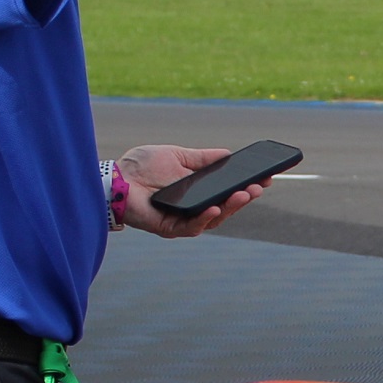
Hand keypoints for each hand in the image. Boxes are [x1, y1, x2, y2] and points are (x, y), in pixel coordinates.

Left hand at [115, 143, 261, 237]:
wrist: (116, 177)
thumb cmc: (143, 166)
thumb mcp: (178, 155)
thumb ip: (202, 158)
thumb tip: (228, 154)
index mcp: (198, 191)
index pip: (228, 192)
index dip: (247, 186)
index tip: (266, 177)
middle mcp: (194, 208)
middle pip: (226, 207)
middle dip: (244, 197)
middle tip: (259, 187)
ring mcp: (183, 220)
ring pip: (214, 219)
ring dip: (231, 208)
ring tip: (244, 194)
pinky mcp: (170, 228)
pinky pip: (192, 227)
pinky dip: (204, 219)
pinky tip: (214, 208)